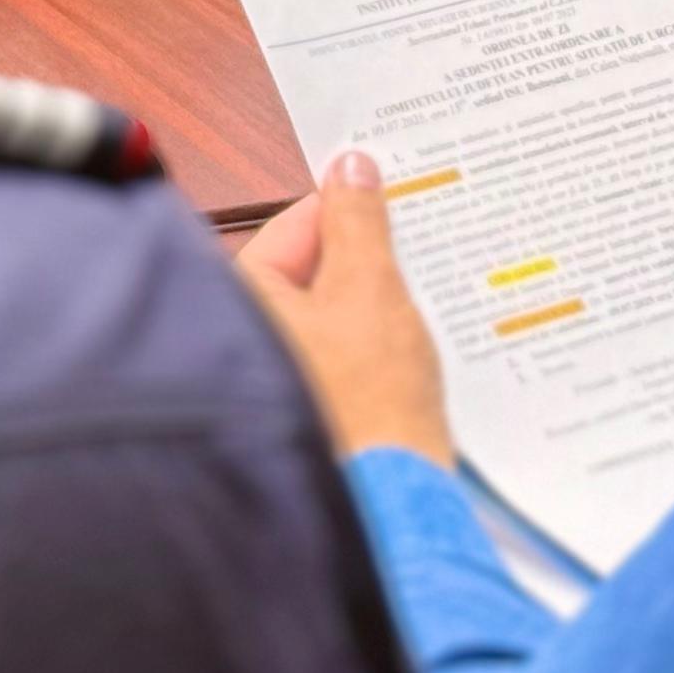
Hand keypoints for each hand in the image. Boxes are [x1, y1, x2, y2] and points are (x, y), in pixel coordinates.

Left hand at [238, 152, 453, 463]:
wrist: (391, 505)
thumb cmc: (370, 405)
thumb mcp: (371, 291)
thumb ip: (359, 222)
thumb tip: (350, 166)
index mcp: (247, 295)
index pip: (296, 223)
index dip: (352, 208)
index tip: (397, 195)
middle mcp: (251, 335)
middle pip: (316, 268)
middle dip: (368, 256)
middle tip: (419, 241)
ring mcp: (282, 375)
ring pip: (335, 312)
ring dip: (378, 302)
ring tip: (426, 293)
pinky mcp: (314, 408)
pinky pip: (345, 353)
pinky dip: (377, 343)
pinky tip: (415, 346)